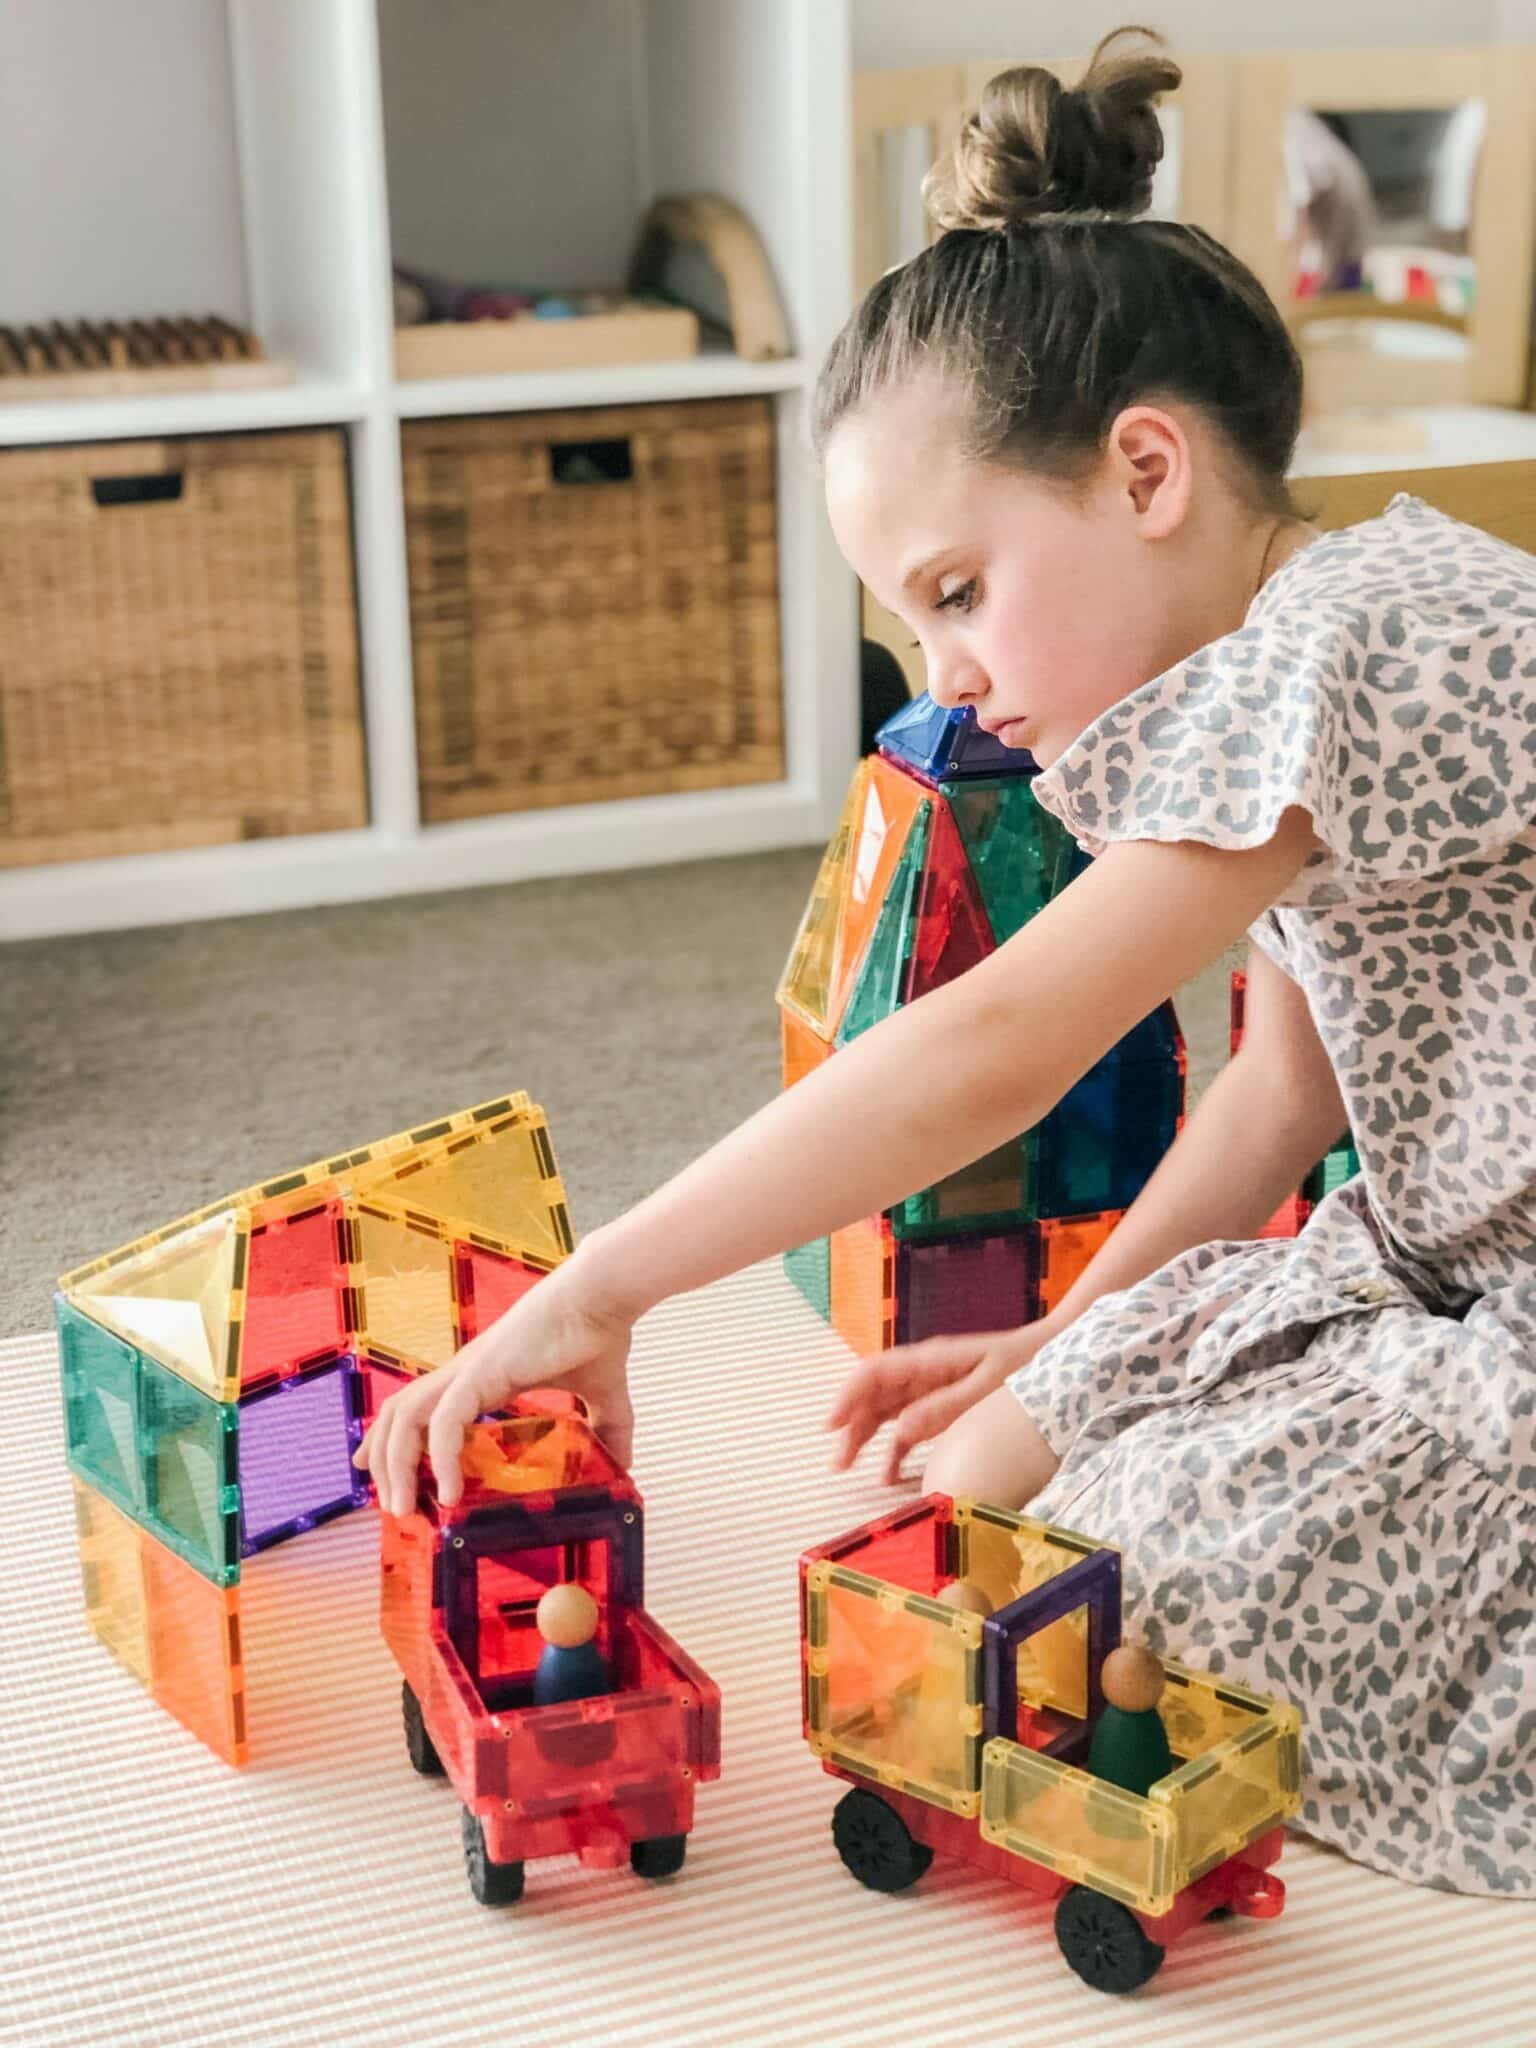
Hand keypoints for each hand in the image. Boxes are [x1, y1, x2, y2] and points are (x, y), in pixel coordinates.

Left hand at [354, 1253, 636, 1515]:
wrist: (603, 1296)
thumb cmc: (597, 1333)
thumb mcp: (600, 1397)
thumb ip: (606, 1431)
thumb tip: (623, 1466)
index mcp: (481, 1378)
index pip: (421, 1411)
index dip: (399, 1443)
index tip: (391, 1479)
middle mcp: (464, 1374)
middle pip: (397, 1416)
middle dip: (383, 1462)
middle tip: (395, 1508)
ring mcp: (468, 1371)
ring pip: (405, 1418)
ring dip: (395, 1464)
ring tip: (405, 1508)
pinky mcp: (482, 1371)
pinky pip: (446, 1422)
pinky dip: (440, 1458)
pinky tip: (449, 1491)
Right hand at [825, 1316, 1061, 1486]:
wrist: (1057, 1356)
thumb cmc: (1027, 1366)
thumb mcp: (989, 1387)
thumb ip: (945, 1407)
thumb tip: (902, 1428)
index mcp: (931, 1360)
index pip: (874, 1372)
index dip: (848, 1397)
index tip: (831, 1425)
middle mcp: (925, 1373)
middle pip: (874, 1395)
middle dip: (850, 1425)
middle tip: (837, 1462)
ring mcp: (933, 1390)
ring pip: (885, 1412)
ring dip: (864, 1437)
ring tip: (846, 1468)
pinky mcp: (945, 1408)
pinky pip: (910, 1428)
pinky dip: (895, 1449)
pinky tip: (888, 1475)